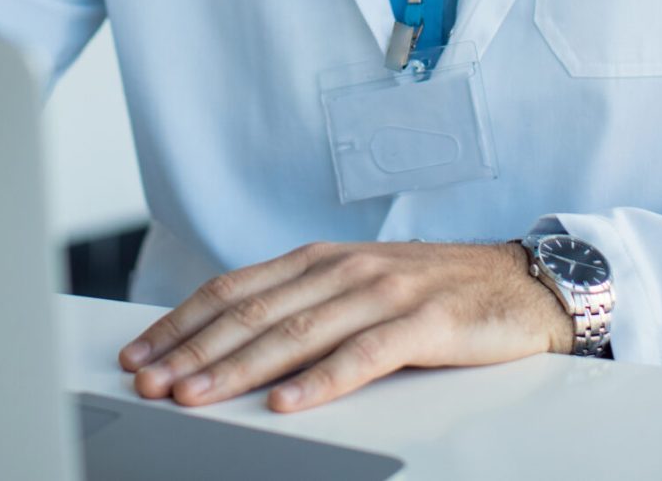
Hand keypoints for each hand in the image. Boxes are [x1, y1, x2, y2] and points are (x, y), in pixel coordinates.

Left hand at [118, 239, 572, 412]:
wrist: (519, 284)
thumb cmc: (432, 293)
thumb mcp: (357, 290)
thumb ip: (302, 306)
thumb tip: (228, 341)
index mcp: (320, 260)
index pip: (236, 290)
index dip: (183, 322)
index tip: (141, 354)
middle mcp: (344, 268)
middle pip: (255, 311)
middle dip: (195, 350)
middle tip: (152, 381)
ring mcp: (383, 292)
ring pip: (298, 331)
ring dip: (240, 367)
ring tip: (198, 396)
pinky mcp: (424, 321)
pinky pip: (364, 354)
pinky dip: (321, 380)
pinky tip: (288, 401)